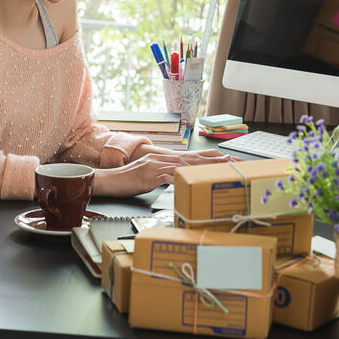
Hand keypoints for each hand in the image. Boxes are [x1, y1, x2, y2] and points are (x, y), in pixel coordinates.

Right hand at [93, 147, 230, 197]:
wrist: (110, 180)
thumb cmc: (128, 180)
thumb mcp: (149, 176)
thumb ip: (163, 175)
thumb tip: (174, 179)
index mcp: (161, 159)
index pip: (188, 157)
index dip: (206, 158)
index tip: (224, 158)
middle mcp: (160, 160)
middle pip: (189, 159)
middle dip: (210, 161)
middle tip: (229, 160)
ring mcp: (154, 167)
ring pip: (181, 166)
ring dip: (200, 168)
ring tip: (216, 169)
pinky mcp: (148, 176)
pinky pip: (166, 177)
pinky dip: (178, 178)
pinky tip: (189, 181)